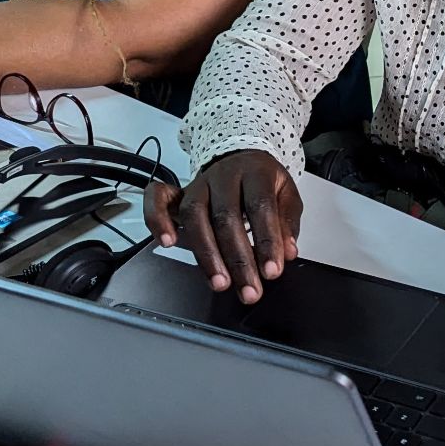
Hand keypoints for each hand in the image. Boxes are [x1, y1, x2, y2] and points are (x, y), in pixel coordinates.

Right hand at [144, 149, 303, 304]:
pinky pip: (158, 199)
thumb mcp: (286, 194)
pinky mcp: (178, 192)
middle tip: (249, 288)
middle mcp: (223, 176)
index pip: (260, 207)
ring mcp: (198, 184)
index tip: (272, 271)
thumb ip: (287, 222)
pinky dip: (157, 219)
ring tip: (219, 282)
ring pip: (194, 216)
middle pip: (226, 217)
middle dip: (238, 259)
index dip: (266, 241)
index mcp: (255, 172)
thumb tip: (287, 252)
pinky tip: (166, 242)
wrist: (241, 157)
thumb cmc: (262, 180)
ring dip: (206, 254)